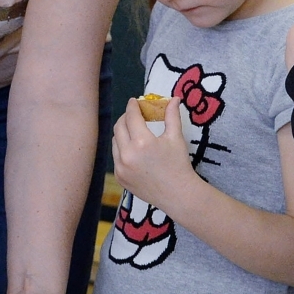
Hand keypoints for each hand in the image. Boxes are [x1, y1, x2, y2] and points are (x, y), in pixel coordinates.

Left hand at [113, 97, 195, 214]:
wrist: (178, 195)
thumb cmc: (179, 165)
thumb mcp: (176, 138)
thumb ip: (172, 116)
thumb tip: (174, 98)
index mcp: (142, 142)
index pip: (131, 117)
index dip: (132, 106)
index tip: (134, 101)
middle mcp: (127, 154)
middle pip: (119, 126)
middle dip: (126, 117)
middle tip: (134, 114)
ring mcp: (121, 167)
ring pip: (115, 141)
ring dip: (122, 132)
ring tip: (133, 130)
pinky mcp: (119, 177)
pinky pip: (116, 157)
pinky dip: (121, 149)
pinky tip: (132, 148)